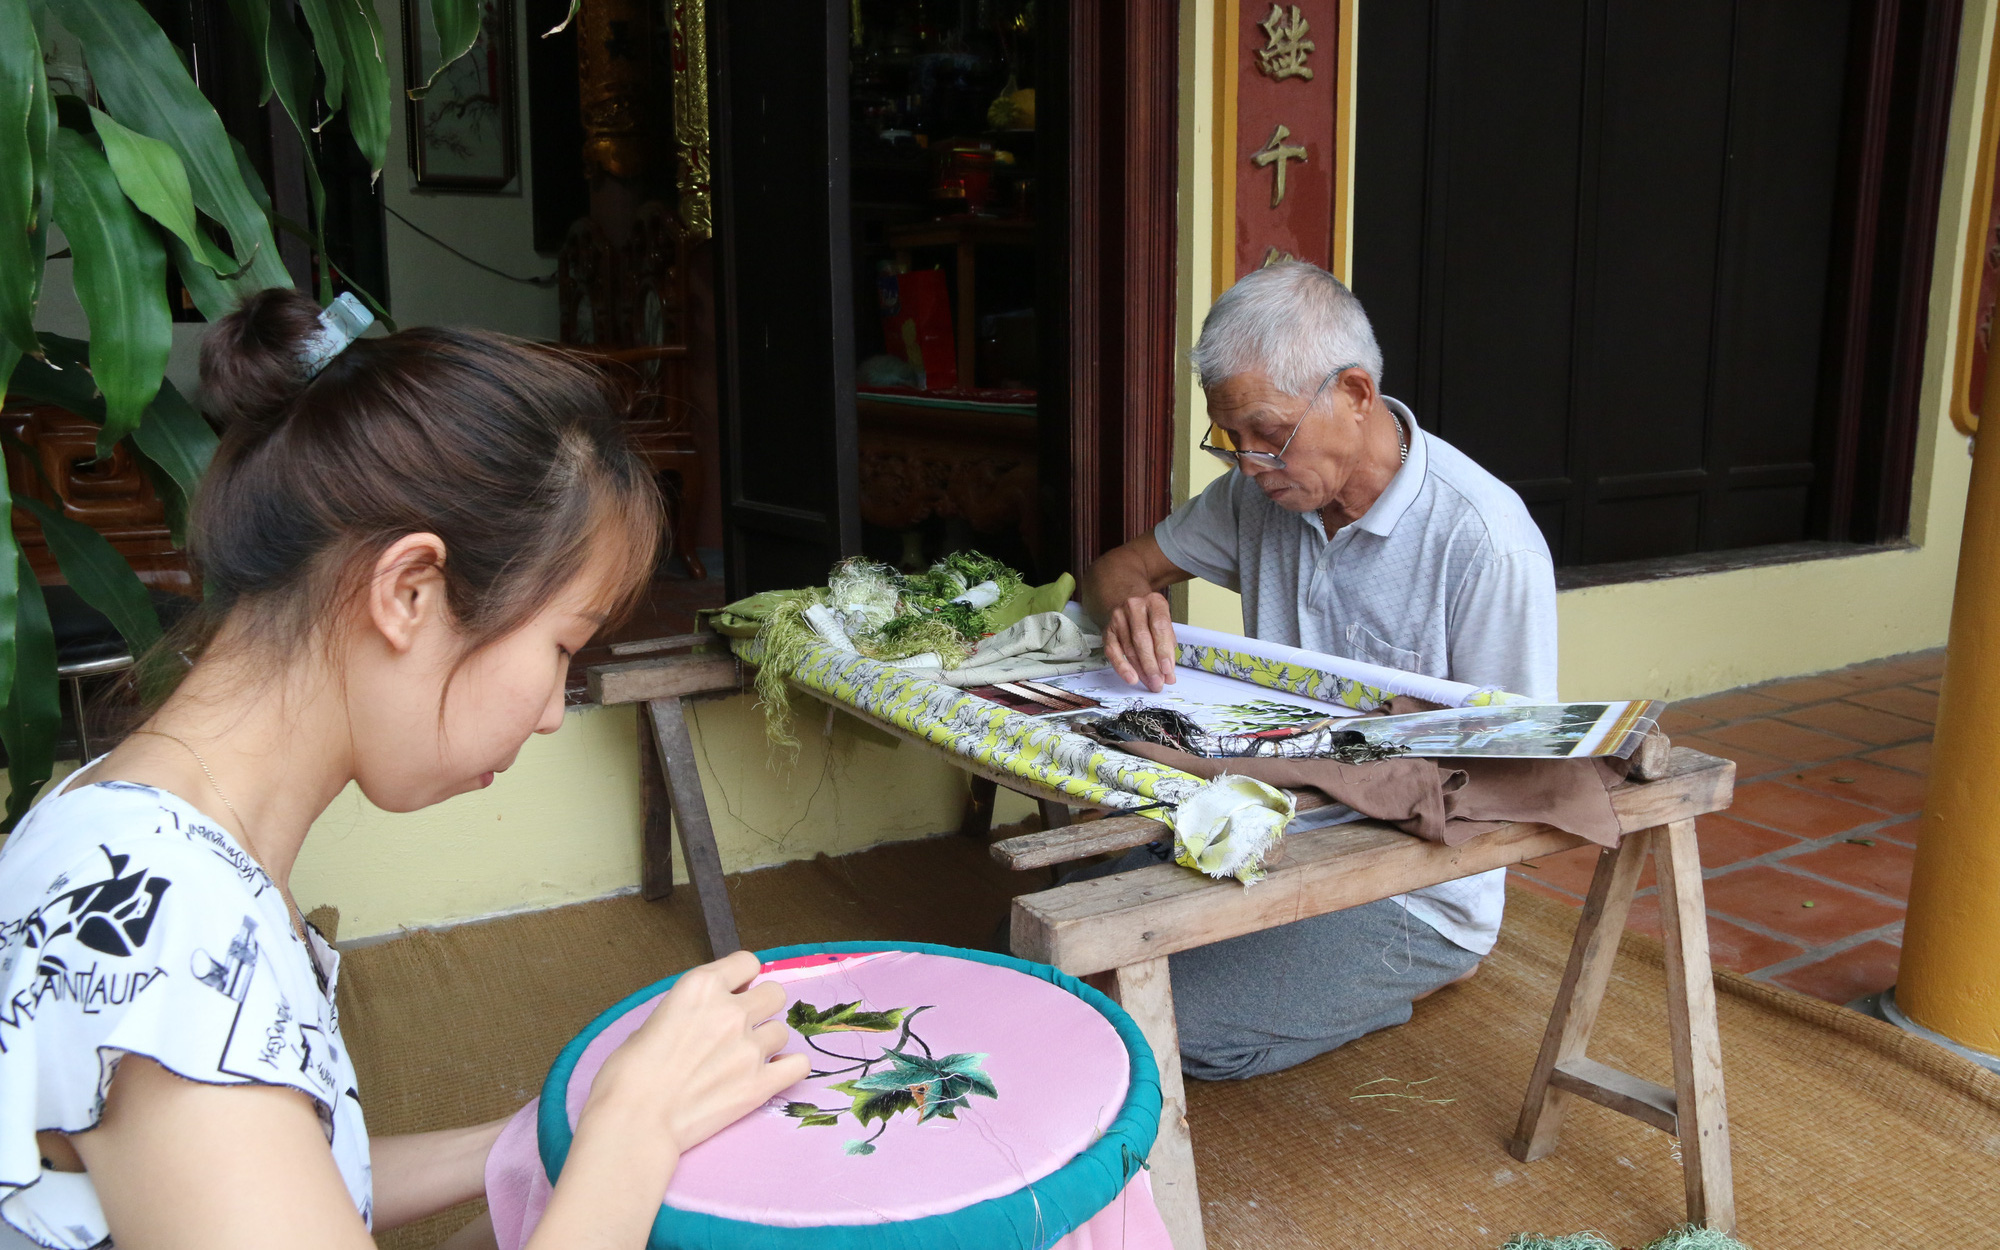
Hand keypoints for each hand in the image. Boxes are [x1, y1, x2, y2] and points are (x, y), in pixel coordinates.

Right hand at [582, 950, 807, 1157]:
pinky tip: (772, 1075)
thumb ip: (688, 1011)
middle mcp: (731, 1011)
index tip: (735, 992)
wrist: (634, 1122)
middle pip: (775, 993)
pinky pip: (798, 1065)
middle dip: (761, 1007)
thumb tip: (701, 1018)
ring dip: (767, 1043)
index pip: (747, 962)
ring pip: (782, 1031)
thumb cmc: (627, 1075)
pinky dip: (788, 1069)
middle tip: (742, 1027)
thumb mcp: (651, 1022)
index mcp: (700, 987)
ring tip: (744, 1060)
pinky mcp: (761, 1083)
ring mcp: (750, 1048)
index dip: (742, 978)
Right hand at [1102, 591, 1177, 691]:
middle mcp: (1135, 606)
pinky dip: (1122, 667)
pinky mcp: (1107, 630)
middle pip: (1142, 639)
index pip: (1160, 626)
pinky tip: (1131, 678)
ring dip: (1140, 670)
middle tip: (1158, 683)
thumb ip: (1168, 648)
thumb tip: (1169, 675)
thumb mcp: (1164, 624)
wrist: (1127, 602)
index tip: (1167, 670)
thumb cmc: (1150, 618)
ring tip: (1150, 684)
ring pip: (1129, 648)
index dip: (1164, 650)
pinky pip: (1113, 652)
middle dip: (1151, 665)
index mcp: (1155, 602)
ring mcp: (1118, 617)